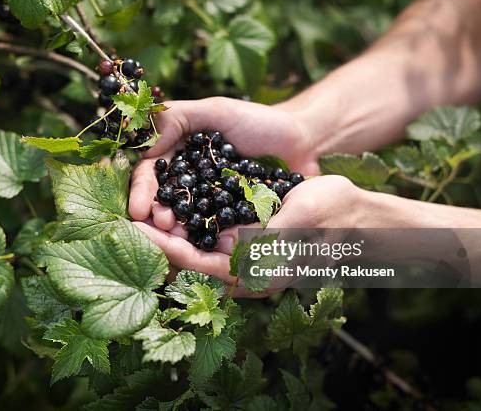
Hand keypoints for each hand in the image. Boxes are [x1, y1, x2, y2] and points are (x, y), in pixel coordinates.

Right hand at [128, 96, 319, 229]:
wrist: (304, 142)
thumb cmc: (260, 121)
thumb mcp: (216, 110)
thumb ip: (177, 117)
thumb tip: (144, 145)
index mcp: (178, 156)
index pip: (150, 174)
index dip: (143, 191)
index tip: (139, 209)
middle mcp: (189, 182)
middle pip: (164, 202)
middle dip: (158, 215)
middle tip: (162, 226)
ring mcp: (210, 204)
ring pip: (186, 220)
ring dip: (177, 232)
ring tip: (176, 238)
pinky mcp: (231, 221)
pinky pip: (215, 232)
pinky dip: (206, 240)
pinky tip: (202, 247)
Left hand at [134, 175, 364, 295]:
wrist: (354, 212)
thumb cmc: (334, 215)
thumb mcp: (302, 219)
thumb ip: (264, 237)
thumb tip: (222, 248)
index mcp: (258, 276)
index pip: (200, 267)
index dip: (166, 249)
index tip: (138, 230)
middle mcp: (245, 272)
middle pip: (189, 262)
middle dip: (158, 243)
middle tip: (126, 220)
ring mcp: (244, 257)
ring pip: (195, 248)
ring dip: (168, 232)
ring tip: (138, 211)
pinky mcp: (244, 240)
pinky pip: (207, 235)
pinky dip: (185, 222)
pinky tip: (168, 204)